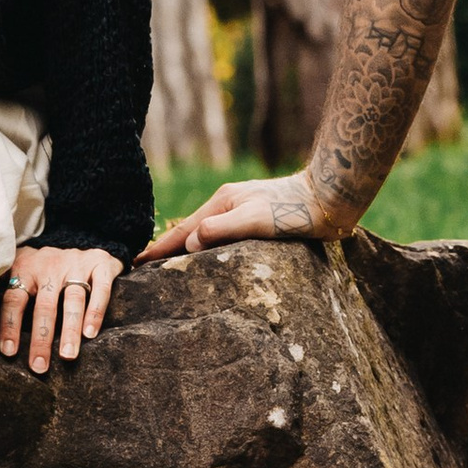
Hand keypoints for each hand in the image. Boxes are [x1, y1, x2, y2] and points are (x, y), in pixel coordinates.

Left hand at [0, 245, 121, 373]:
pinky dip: (96, 310)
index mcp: (25, 269)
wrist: (83, 242)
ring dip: (70, 329)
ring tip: (68, 355)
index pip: (14, 300)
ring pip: (73, 299)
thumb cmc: (43, 266)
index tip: (9, 352)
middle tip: (39, 366)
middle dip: (41, 338)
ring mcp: (76, 264)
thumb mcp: (18, 266)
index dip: (10, 325)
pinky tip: (91, 333)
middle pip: (44, 305)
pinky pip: (100, 289)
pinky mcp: (100, 264)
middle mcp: (50, 266)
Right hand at [139, 172, 355, 260]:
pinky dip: (211, 249)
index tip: (136, 263)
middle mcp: (229, 205)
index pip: (182, 231)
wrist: (331, 199)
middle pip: (191, 230)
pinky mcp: (260, 221)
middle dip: (168, 248)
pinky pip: (225, 238)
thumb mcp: (256, 219)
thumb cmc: (296, 210)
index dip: (159, 249)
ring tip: (171, 266)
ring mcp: (243, 211)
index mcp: (222, 202)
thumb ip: (221, 230)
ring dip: (188, 249)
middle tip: (145, 268)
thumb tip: (189, 243)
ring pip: (208, 234)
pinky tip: (213, 258)